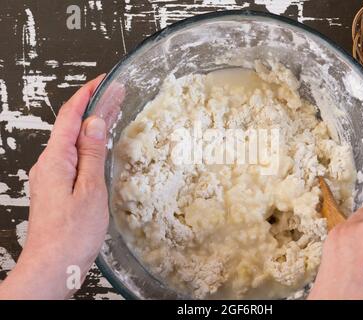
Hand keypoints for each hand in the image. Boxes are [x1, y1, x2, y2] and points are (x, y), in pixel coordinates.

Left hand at [0, 75, 107, 298]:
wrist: (54, 265)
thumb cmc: (72, 234)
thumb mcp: (90, 190)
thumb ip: (91, 154)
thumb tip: (95, 124)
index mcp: (55, 160)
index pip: (70, 117)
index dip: (87, 95)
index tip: (104, 81)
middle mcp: (48, 164)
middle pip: (72, 126)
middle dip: (93, 107)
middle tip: (116, 94)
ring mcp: (51, 176)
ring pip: (73, 141)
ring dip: (92, 125)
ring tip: (112, 112)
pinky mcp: (57, 186)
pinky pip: (73, 156)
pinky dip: (88, 144)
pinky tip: (100, 143)